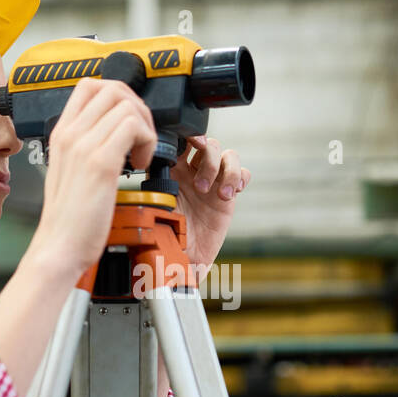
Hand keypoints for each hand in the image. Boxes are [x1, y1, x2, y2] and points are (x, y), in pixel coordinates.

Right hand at [30, 78, 157, 275]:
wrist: (59, 247)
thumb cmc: (68, 219)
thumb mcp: (71, 173)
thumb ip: (85, 148)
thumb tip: (113, 135)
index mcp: (62, 134)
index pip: (90, 86)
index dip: (119, 96)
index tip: (129, 123)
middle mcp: (70, 134)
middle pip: (112, 89)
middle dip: (138, 109)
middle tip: (141, 139)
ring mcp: (83, 146)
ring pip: (126, 105)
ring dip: (145, 127)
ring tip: (140, 155)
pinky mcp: (100, 163)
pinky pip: (133, 127)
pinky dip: (146, 142)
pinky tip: (139, 165)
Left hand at [168, 134, 249, 271]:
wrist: (182, 259)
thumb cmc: (165, 234)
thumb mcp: (156, 205)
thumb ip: (157, 182)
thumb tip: (156, 160)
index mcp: (172, 169)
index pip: (184, 141)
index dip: (191, 136)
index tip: (194, 144)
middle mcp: (193, 172)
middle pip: (209, 145)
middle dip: (208, 162)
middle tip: (201, 187)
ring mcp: (213, 182)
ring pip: (228, 155)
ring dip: (227, 171)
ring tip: (221, 195)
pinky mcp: (228, 194)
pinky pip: (242, 174)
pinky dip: (240, 178)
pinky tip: (232, 193)